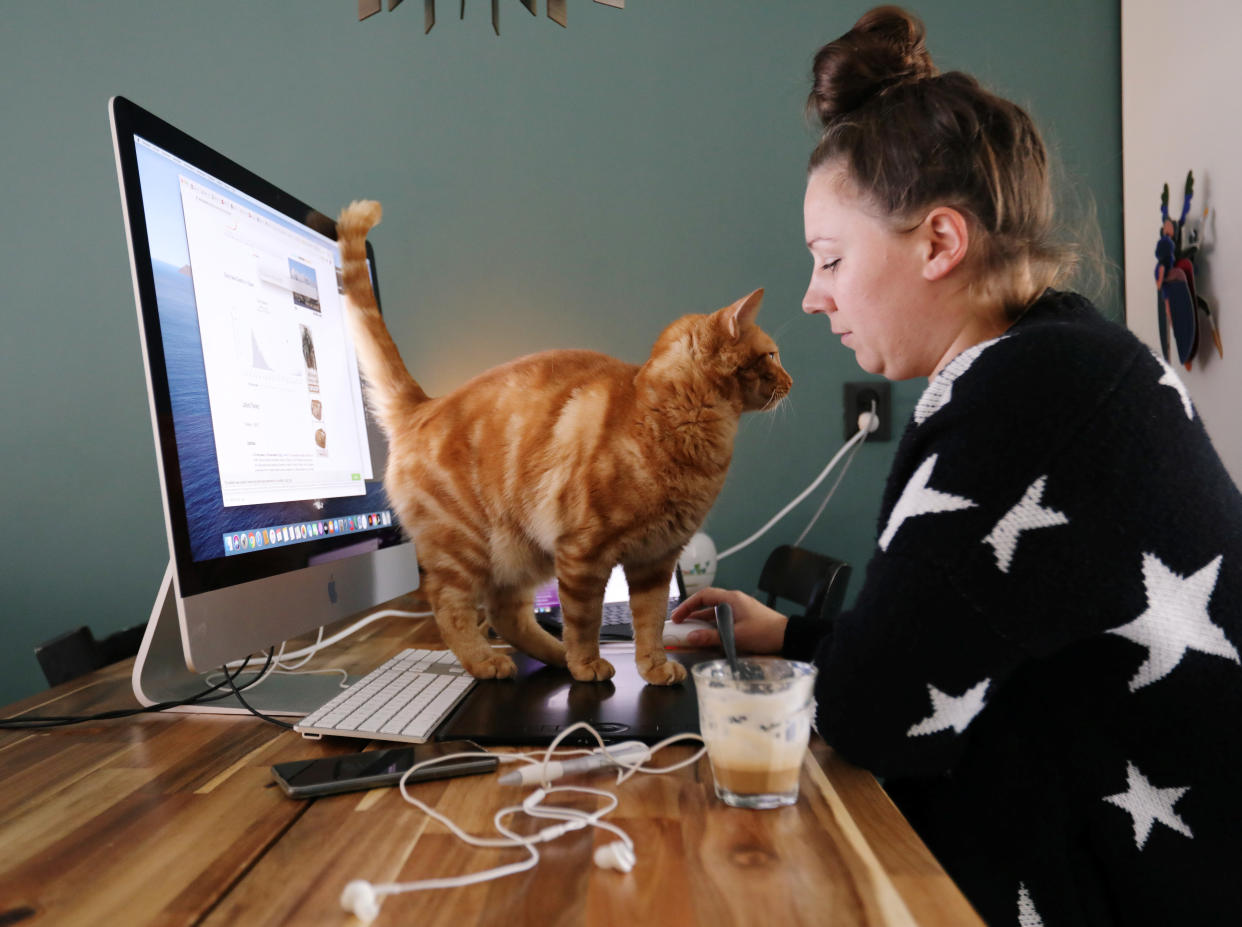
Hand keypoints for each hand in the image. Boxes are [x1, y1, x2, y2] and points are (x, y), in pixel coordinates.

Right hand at [668, 587, 786, 653]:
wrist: (787, 636)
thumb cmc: (762, 633)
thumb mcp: (735, 637)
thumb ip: (711, 637)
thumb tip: (690, 638)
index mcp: (731, 599)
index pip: (704, 595)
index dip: (688, 605)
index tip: (677, 617)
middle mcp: (734, 600)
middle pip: (708, 602)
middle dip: (693, 612)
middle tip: (680, 624)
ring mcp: (741, 607)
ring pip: (716, 611)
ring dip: (703, 619)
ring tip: (690, 630)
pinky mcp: (745, 616)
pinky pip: (724, 617)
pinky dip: (713, 624)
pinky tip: (709, 633)